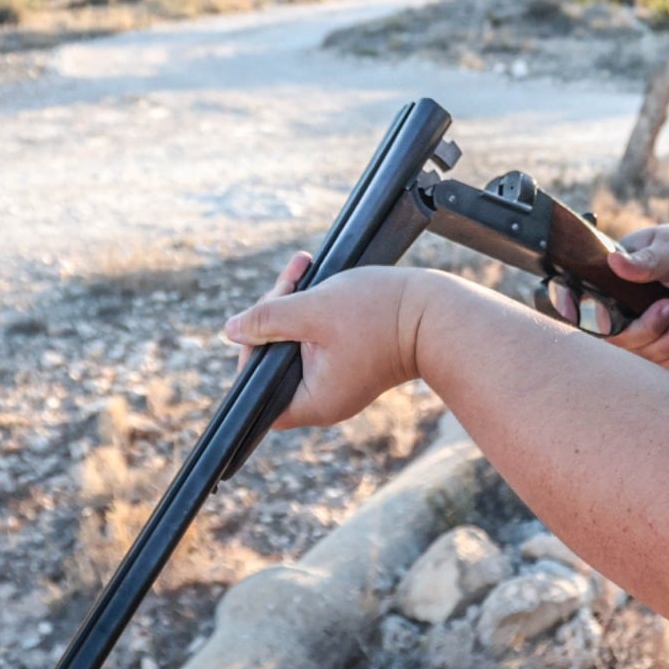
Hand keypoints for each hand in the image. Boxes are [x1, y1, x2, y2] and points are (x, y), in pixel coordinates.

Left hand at [222, 263, 428, 429]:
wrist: (439, 313)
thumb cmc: (379, 313)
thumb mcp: (313, 310)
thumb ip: (267, 319)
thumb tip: (230, 331)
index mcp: (312, 402)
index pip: (257, 391)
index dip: (250, 352)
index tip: (260, 315)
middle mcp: (324, 400)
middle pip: (274, 361)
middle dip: (274, 314)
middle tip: (290, 277)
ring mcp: (339, 383)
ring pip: (295, 345)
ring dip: (293, 305)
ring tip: (302, 266)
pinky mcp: (353, 364)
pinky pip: (317, 341)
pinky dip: (312, 312)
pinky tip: (315, 279)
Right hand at [549, 219, 668, 372]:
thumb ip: (644, 262)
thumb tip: (613, 261)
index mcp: (613, 279)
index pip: (582, 300)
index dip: (573, 310)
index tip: (577, 315)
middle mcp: (622, 308)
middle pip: (616, 338)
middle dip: (647, 329)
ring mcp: (644, 330)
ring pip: (643, 355)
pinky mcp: (666, 348)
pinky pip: (667, 367)